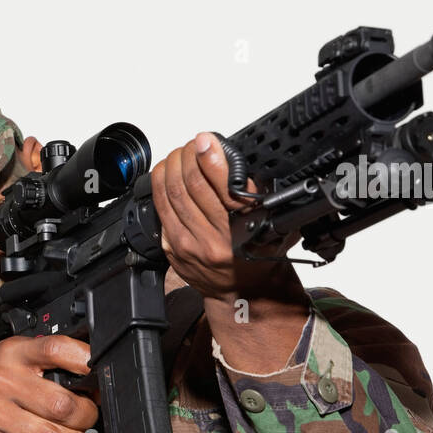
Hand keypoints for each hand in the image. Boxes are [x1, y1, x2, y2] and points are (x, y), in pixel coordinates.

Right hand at [0, 335, 98, 432]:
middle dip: (86, 416)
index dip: (85, 362)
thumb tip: (92, 375)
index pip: (55, 350)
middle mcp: (3, 383)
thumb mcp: (11, 354)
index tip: (98, 375)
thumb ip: (46, 359)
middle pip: (62, 405)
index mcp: (13, 354)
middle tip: (87, 417)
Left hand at [151, 131, 299, 304]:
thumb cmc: (259, 256)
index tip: (206, 140)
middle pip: (189, 184)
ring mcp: (189, 245)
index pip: (220, 185)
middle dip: (187, 156)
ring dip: (171, 166)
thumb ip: (252, 194)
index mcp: (242, 230)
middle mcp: (213, 239)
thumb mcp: (271, 223)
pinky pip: (160, 209)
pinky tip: (167, 174)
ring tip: (180, 154)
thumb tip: (227, 156)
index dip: (209, 157)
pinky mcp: (172, 248)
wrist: (243, 292)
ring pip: (169, 194)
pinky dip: (160, 185)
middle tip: (192, 145)